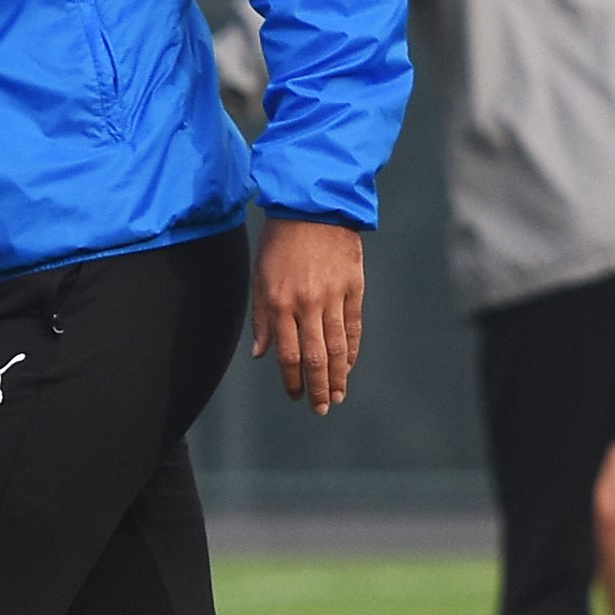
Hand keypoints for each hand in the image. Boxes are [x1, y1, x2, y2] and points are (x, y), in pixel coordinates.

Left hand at [251, 215, 364, 413]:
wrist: (313, 207)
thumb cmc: (281, 240)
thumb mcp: (260, 276)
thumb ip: (262, 318)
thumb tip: (262, 353)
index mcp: (280, 302)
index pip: (288, 354)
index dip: (292, 379)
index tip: (295, 395)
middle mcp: (307, 304)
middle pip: (316, 358)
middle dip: (317, 387)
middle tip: (320, 408)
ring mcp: (333, 297)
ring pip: (338, 348)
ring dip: (338, 376)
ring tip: (337, 395)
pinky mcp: (354, 288)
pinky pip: (353, 328)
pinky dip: (352, 351)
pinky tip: (348, 367)